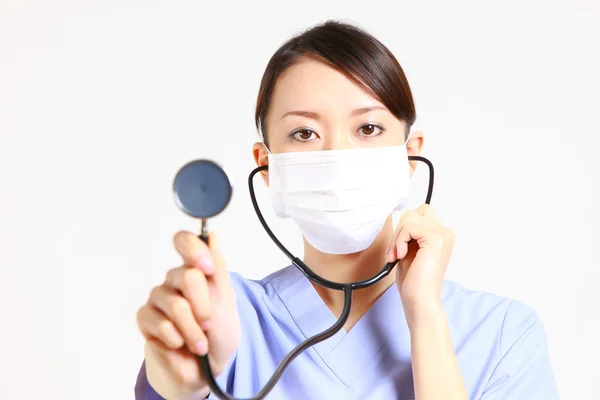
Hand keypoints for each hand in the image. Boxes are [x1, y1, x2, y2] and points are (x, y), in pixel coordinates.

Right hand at [136, 231, 239, 398]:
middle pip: (187, 276)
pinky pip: (161, 325)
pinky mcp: (145, 319)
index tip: (207, 269)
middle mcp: (174, 279)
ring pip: (176, 306)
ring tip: (200, 342)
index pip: (184, 242)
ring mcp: (158, 298)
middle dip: (204, 306)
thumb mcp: (227, 299)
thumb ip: (218, 267)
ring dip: (193, 330)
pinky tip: (180, 344)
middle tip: (209, 323)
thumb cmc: (219, 332)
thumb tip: (211, 235)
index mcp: (195, 269)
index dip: (193, 250)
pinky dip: (177, 339)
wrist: (206, 366)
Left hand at [386, 204, 454, 326]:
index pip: (418, 213)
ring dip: (397, 237)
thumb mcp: (409, 249)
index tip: (397, 250)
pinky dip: (399, 241)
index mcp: (442, 236)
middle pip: (413, 213)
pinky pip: (408, 226)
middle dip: (398, 232)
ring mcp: (443, 235)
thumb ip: (408, 233)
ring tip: (397, 256)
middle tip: (395, 254)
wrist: (420, 300)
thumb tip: (399, 215)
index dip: (403, 229)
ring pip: (409, 218)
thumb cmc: (413, 281)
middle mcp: (446, 233)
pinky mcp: (436, 239)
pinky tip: (401, 256)